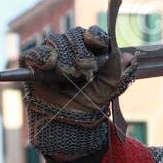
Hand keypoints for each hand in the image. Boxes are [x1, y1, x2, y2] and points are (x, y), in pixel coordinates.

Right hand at [22, 0, 135, 156]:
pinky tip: (49, 65)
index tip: (95, 43)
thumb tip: (129, 57)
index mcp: (90, 54)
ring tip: (68, 75)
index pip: (93, 35)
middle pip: (74, 35)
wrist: (68, 127)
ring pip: (55, 42)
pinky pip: (34, 54)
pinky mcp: (33, 68)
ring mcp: (51, 58)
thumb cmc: (88, 107)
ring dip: (64, 57)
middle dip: (80, 51)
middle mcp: (71, 52)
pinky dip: (42, 56)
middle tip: (83, 71)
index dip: (95, 36)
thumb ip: (117, 72)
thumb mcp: (107, 90)